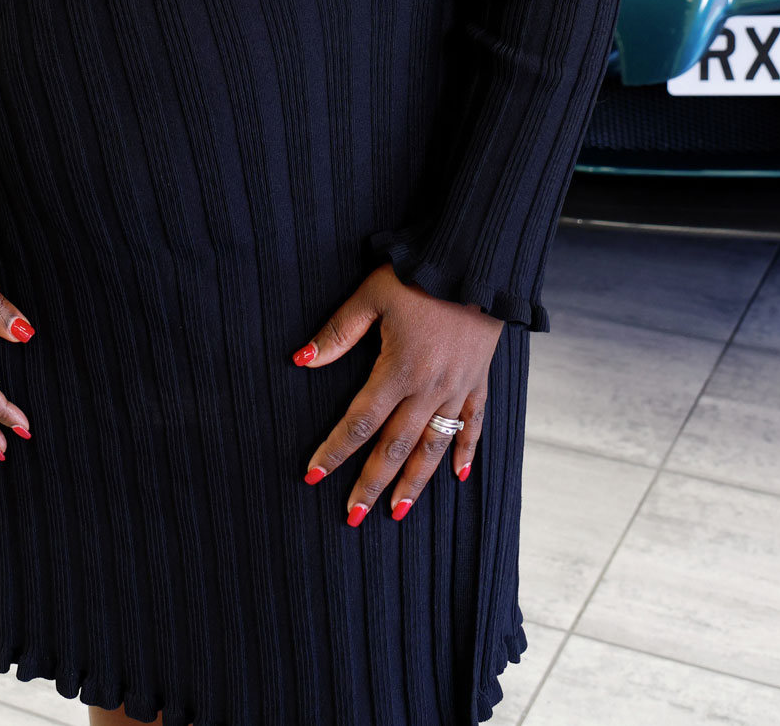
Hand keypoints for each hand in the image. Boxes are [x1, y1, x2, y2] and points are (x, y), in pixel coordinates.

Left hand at [295, 262, 505, 524]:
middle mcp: (428, 389)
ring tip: (397, 512)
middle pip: (394, 447)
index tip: (313, 476)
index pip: (359, 422)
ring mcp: (457, 388)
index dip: (335, 451)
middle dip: (371, 484)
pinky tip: (458, 476)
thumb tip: (300, 359)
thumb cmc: (420, 274)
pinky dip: (466, 451)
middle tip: (353, 517)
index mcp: (398, 370)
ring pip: (433, 446)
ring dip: (414, 482)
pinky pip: (473, 424)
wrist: (479, 261)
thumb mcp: (372, 295)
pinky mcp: (478, 380)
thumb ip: (338, 332)